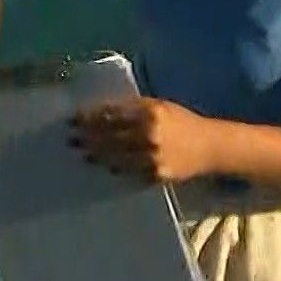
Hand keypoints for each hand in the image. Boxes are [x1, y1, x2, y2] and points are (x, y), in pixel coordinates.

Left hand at [71, 97, 217, 183]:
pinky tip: (103, 163)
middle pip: (108, 136)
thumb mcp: (159, 105)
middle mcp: (148, 134)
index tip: (75, 118)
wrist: (209, 147)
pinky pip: (127, 170)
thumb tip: (101, 110)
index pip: (111, 114)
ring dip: (96, 153)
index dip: (90, 117)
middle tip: (71, 137)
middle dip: (87, 136)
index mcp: (149, 112)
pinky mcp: (153, 174)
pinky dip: (113, 166)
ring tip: (83, 151)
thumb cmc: (182, 121)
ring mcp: (150, 157)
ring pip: (114, 156)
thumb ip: (132, 106)